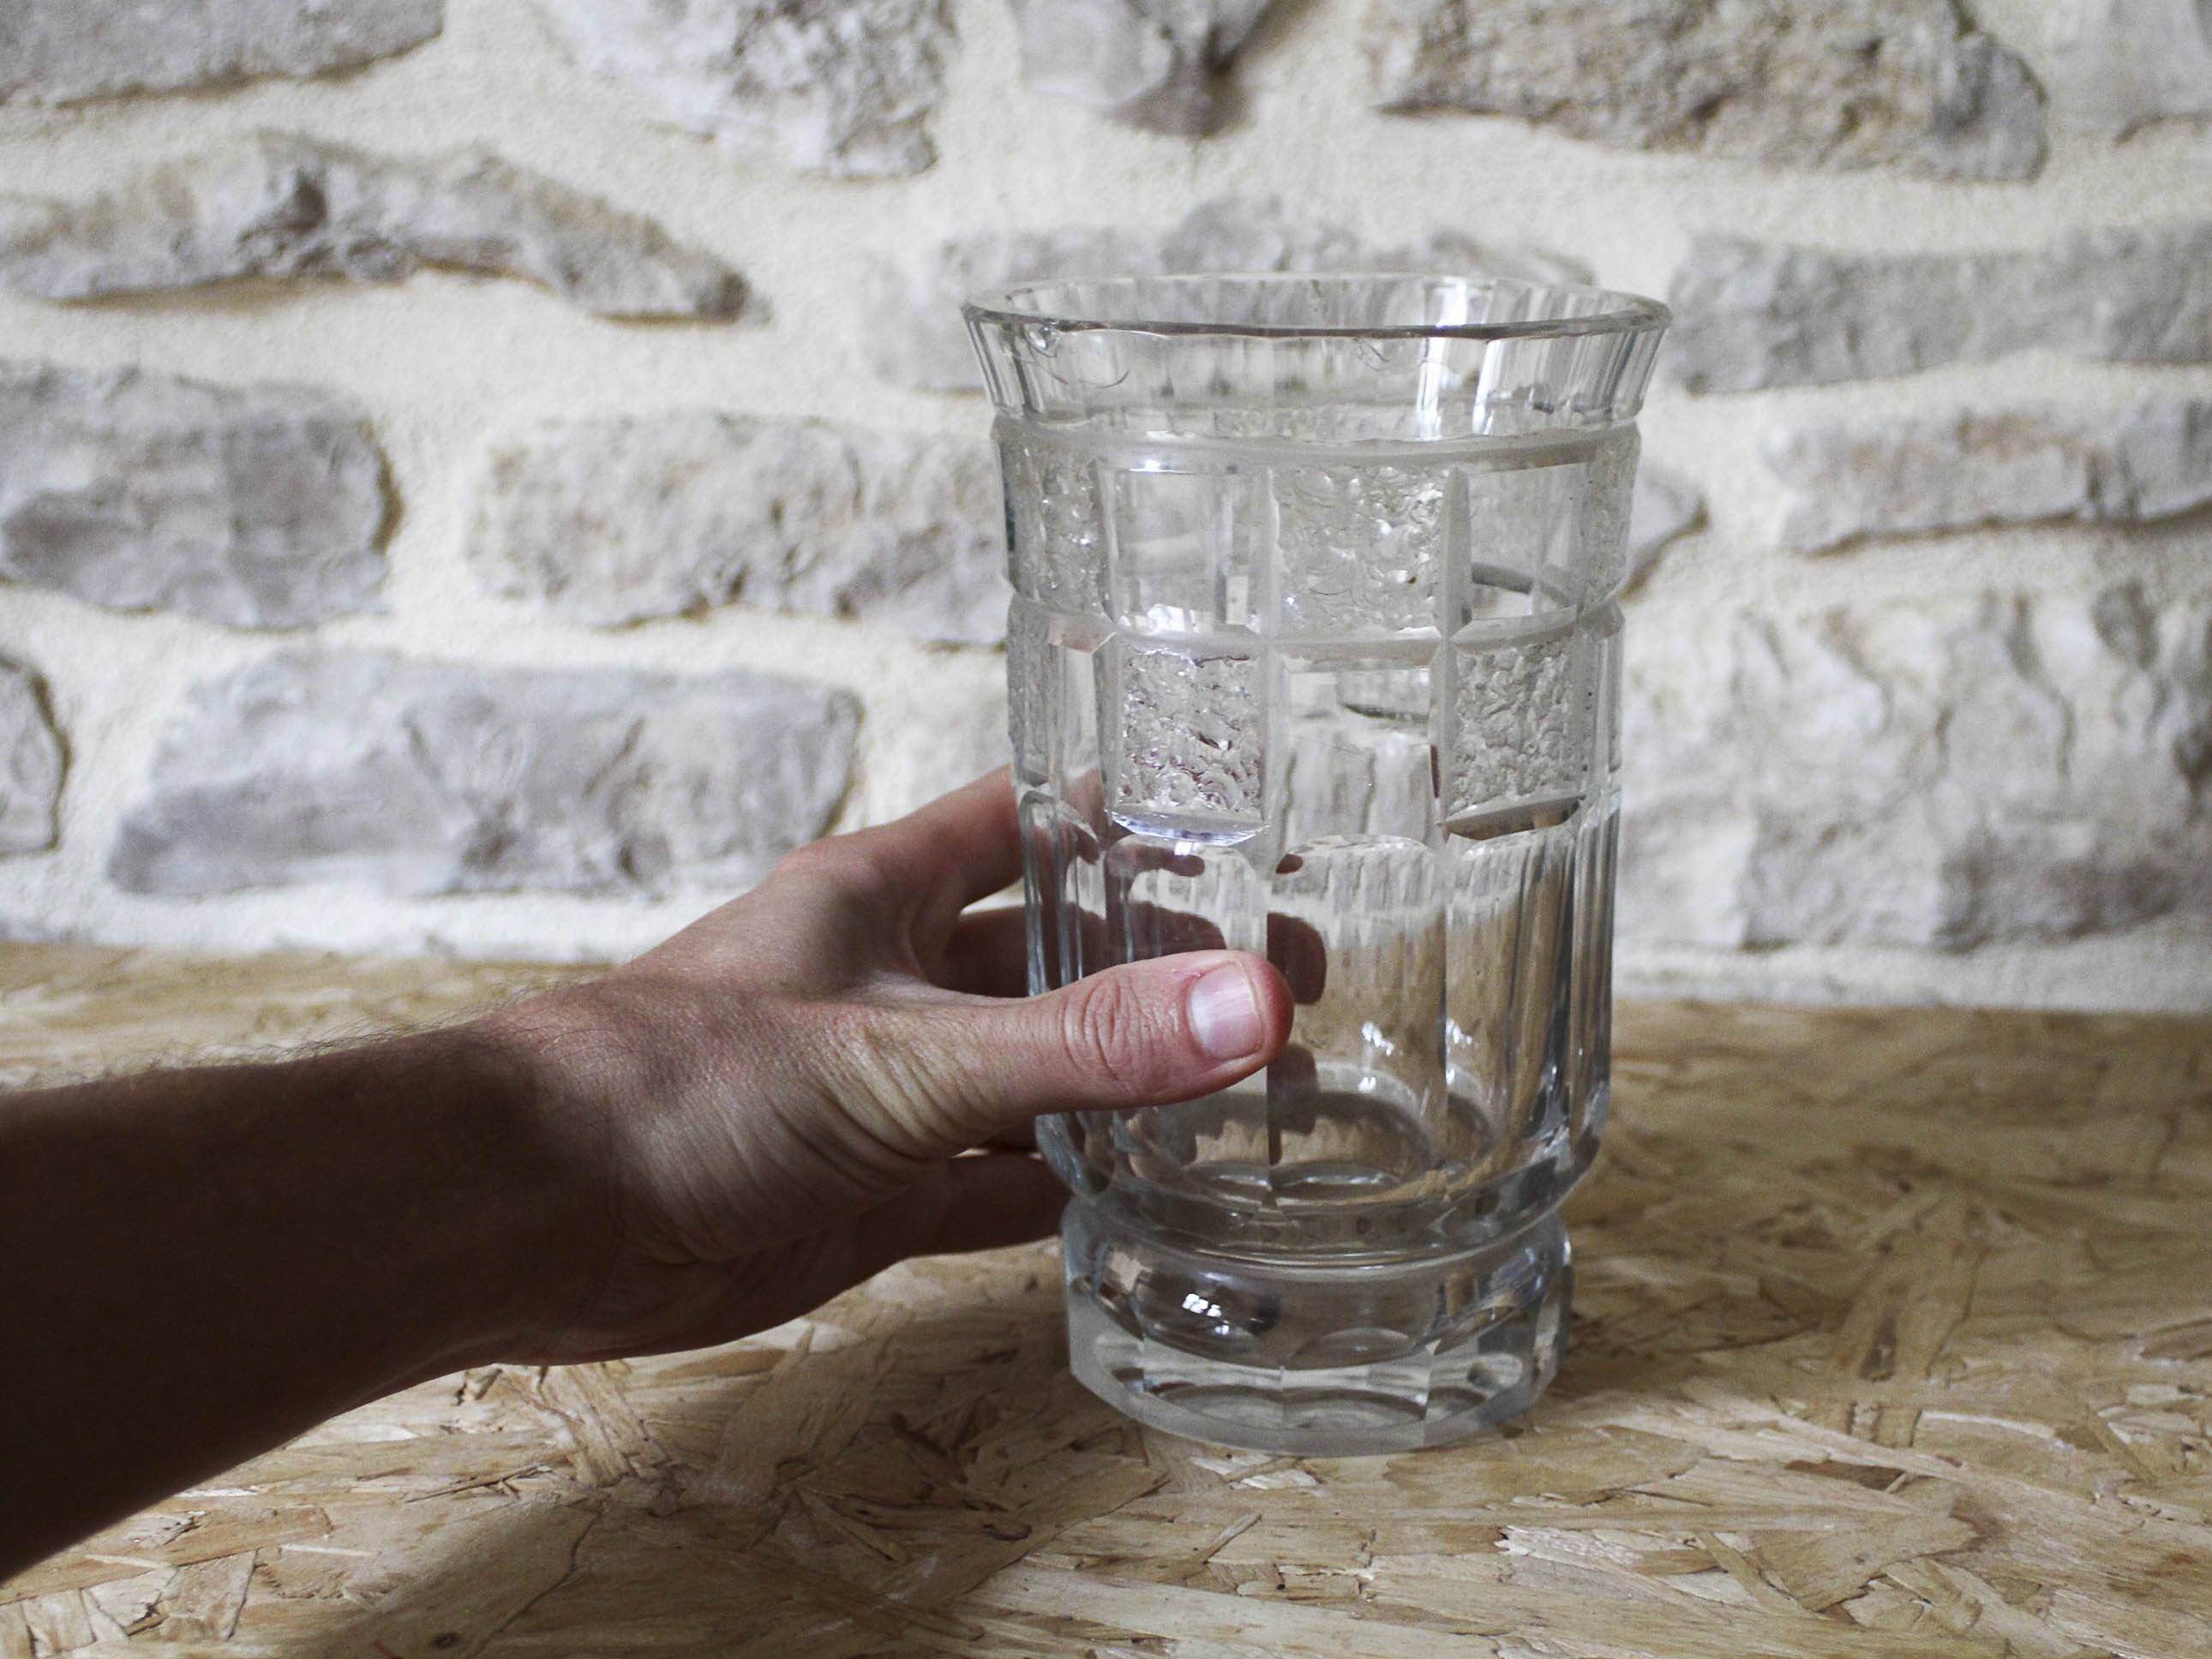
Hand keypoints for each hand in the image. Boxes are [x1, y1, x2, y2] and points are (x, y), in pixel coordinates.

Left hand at [489, 771, 1294, 1363]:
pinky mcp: (873, 1192)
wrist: (535, 1217)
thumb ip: (1082, 1041)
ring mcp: (887, 1091)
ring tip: (1256, 1096)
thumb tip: (1255, 1002)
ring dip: (1129, 1089)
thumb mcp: (905, 1052)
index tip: (1255, 827)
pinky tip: (1148, 1204)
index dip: (1140, 815)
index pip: (1037, 819)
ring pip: (1039, 1077)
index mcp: (890, 890)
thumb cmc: (680, 1080)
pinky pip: (997, 1188)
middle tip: (1290, 989)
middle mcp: (896, 980)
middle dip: (1165, 969)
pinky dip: (1067, 1196)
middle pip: (1058, 957)